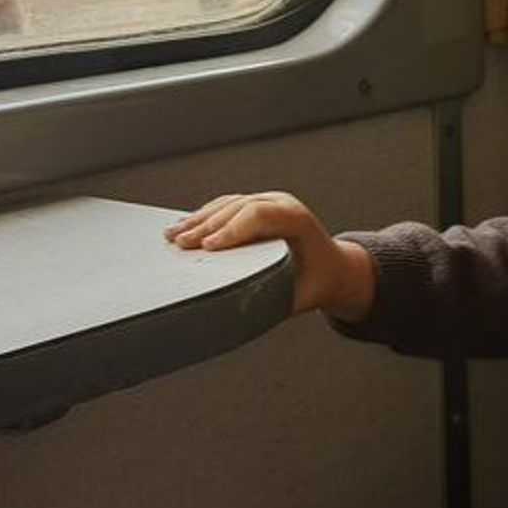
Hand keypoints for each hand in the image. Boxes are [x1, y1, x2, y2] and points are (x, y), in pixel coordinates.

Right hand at [165, 191, 376, 320]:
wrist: (333, 268)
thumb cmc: (319, 282)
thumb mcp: (302, 296)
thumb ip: (276, 297)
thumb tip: (243, 305)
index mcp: (297, 220)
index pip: (259, 215)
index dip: (231, 230)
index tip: (209, 246)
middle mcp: (282, 204)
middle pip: (238, 207)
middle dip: (205, 226)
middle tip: (180, 243)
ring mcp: (269, 201)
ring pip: (228, 204)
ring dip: (199, 219)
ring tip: (174, 234)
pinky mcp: (256, 206)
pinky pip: (227, 206)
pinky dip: (205, 216)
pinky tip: (186, 225)